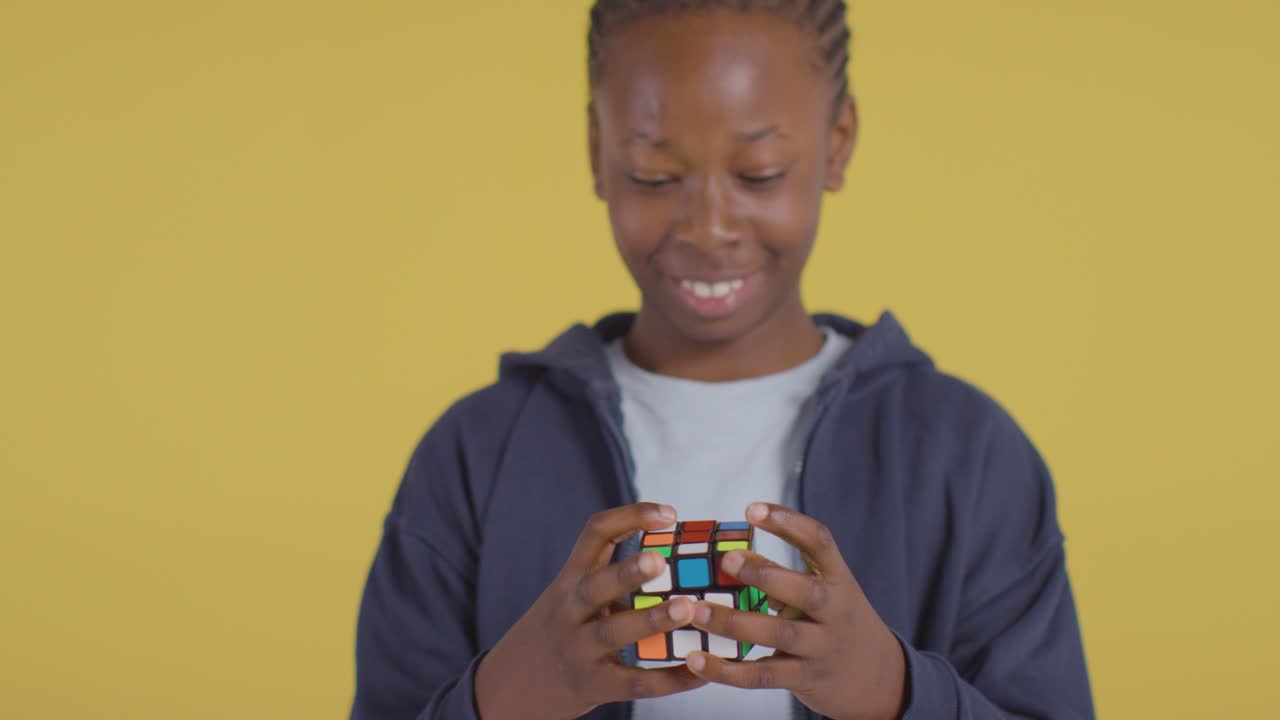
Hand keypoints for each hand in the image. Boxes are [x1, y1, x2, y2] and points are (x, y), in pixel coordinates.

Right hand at [474, 503, 707, 719]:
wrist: (516, 685)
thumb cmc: (560, 630)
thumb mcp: (571, 596)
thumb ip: (612, 579)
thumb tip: (679, 558)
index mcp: (571, 579)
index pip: (594, 535)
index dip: (630, 517)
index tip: (668, 512)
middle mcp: (570, 610)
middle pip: (595, 586)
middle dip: (627, 572)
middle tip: (660, 561)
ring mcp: (579, 649)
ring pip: (612, 633)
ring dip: (650, 621)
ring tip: (687, 608)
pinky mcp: (593, 686)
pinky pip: (633, 682)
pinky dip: (669, 679)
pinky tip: (699, 672)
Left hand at [684, 503, 906, 719]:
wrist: (879, 678)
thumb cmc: (837, 622)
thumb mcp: (828, 593)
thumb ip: (788, 579)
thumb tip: (727, 562)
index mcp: (839, 580)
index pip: (820, 543)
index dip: (788, 523)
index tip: (752, 509)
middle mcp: (835, 612)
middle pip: (805, 592)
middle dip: (766, 575)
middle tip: (727, 560)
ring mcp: (822, 648)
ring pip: (779, 635)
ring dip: (734, 623)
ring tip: (696, 611)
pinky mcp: (805, 679)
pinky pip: (763, 675)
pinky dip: (728, 670)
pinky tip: (697, 660)